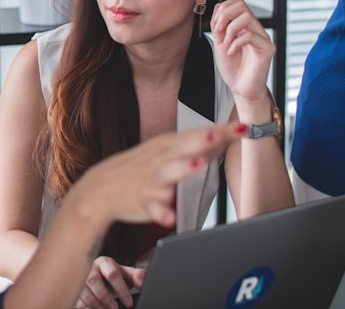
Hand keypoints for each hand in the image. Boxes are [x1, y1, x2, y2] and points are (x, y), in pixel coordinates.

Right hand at [75, 257, 143, 308]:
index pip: (112, 273)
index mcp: (104, 263)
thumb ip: (137, 276)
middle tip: (115, 308)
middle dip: (105, 297)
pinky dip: (86, 307)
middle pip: (94, 280)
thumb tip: (144, 283)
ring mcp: (80, 278)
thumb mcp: (125, 273)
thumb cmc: (111, 274)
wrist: (96, 274)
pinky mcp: (74, 289)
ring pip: (84, 291)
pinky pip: (77, 299)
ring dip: (96, 304)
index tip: (128, 302)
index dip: (121, 289)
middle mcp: (90, 268)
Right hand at [77, 122, 244, 232]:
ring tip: (198, 164)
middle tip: (219, 134)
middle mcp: (159, 159)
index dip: (221, 131)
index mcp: (166, 145)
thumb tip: (223, 137)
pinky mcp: (142, 202)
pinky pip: (153, 209)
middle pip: (183, 147)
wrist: (100, 188)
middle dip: (200, 140)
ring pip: (168, 173)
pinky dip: (161, 213)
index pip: (197, 134)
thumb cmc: (136, 169)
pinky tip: (169, 217)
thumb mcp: (162, 152)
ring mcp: (150, 180)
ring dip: (183, 168)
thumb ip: (193, 147)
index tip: (244, 127)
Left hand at [210, 0, 274, 101]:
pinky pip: (251, 35)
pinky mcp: (267, 49)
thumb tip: (219, 8)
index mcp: (244, 26)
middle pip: (242, 4)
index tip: (215, 26)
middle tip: (219, 31)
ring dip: (231, 29)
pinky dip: (236, 42)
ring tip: (226, 43)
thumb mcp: (219, 43)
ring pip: (247, 17)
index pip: (237, 3)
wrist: (240, 87)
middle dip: (225, 15)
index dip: (223, 9)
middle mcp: (255, 28)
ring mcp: (262, 37)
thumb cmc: (232, 67)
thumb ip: (219, 26)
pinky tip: (231, 52)